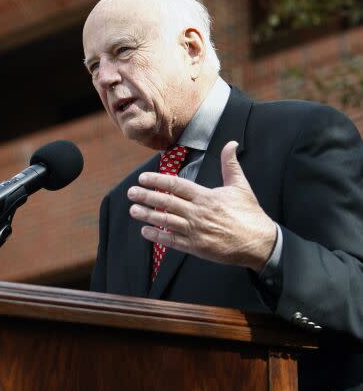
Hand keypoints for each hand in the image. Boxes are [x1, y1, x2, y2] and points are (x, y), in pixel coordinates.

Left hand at [127, 141, 276, 272]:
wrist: (259, 242)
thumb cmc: (250, 214)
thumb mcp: (241, 186)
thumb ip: (231, 164)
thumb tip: (231, 143)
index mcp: (206, 196)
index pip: (176, 185)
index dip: (158, 180)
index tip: (143, 178)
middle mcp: (198, 213)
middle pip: (166, 202)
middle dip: (146, 196)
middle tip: (131, 192)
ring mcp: (195, 231)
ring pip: (165, 221)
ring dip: (147, 215)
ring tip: (133, 210)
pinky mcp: (196, 247)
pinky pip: (172, 241)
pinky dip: (157, 236)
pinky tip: (145, 231)